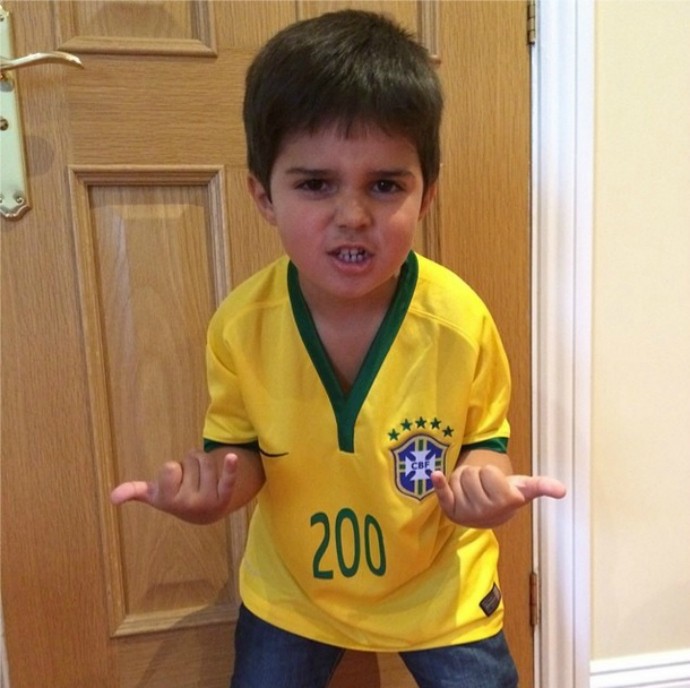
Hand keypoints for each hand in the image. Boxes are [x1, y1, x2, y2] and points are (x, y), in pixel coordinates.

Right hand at [110, 450, 238, 524]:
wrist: (206, 512)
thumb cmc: (176, 497)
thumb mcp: (155, 495)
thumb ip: (134, 491)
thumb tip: (113, 497)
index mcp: (169, 502)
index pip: (170, 466)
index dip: (173, 469)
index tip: (174, 482)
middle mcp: (188, 503)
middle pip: (190, 459)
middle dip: (190, 464)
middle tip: (190, 479)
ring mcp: (208, 500)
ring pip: (207, 459)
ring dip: (204, 462)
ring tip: (202, 477)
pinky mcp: (226, 494)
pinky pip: (228, 479)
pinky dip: (230, 468)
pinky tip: (232, 458)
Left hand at [430, 465, 565, 527]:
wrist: (487, 512)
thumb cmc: (506, 494)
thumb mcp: (524, 487)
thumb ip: (542, 486)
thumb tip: (563, 490)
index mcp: (505, 503)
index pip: (488, 472)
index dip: (490, 473)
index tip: (496, 484)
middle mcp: (486, 512)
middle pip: (471, 474)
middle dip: (475, 475)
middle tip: (481, 486)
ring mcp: (466, 513)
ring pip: (457, 478)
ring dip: (462, 480)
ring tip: (471, 490)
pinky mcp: (450, 510)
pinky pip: (443, 494)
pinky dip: (439, 484)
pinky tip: (436, 475)